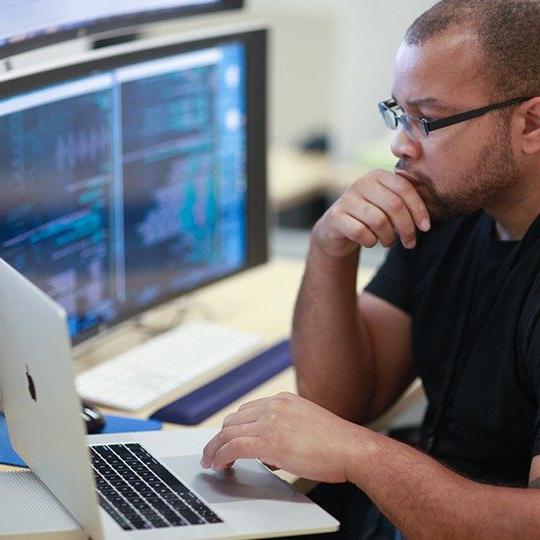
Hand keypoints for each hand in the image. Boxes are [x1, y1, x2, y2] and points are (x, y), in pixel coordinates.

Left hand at [201, 392, 362, 482]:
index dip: (234, 428)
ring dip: (215, 448)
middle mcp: (274, 406)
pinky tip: (217, 465)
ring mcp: (271, 421)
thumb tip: (268, 453)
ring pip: (228, 432)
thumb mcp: (306, 425)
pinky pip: (233, 447)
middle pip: (234, 419)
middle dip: (221, 438)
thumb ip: (285, 431)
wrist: (352, 449)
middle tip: (215, 454)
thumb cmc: (336, 444)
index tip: (227, 440)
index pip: (247, 410)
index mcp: (284, 400)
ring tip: (211, 462)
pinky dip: (219, 456)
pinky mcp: (269, 440)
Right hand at [313, 169, 430, 257]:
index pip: (404, 188)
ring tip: (388, 242)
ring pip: (379, 221)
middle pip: (394, 205)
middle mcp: (361, 183)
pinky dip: (371, 242)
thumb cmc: (369, 217)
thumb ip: (404, 204)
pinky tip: (370, 242)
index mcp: (377, 176)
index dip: (419, 209)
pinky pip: (361, 232)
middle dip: (407, 228)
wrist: (336, 229)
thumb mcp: (386, 205)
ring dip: (389, 237)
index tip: (426, 228)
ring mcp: (346, 199)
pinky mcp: (335, 216)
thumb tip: (425, 222)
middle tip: (410, 243)